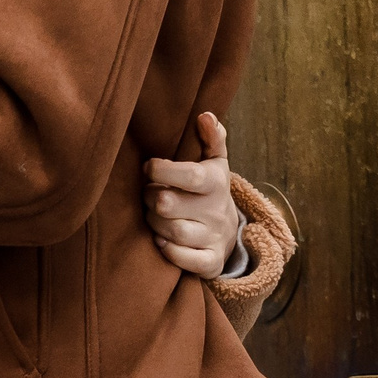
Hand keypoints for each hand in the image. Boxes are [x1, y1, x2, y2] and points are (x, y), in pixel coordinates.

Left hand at [143, 111, 240, 277]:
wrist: (228, 233)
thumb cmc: (208, 191)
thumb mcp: (214, 163)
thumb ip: (211, 138)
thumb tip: (205, 115)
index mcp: (216, 183)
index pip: (189, 175)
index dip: (161, 170)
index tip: (148, 167)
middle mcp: (217, 211)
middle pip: (168, 204)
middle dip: (150, 198)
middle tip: (149, 195)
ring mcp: (214, 237)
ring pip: (171, 231)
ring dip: (154, 223)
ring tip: (153, 215)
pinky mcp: (210, 262)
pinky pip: (182, 258)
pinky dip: (167, 250)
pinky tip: (162, 239)